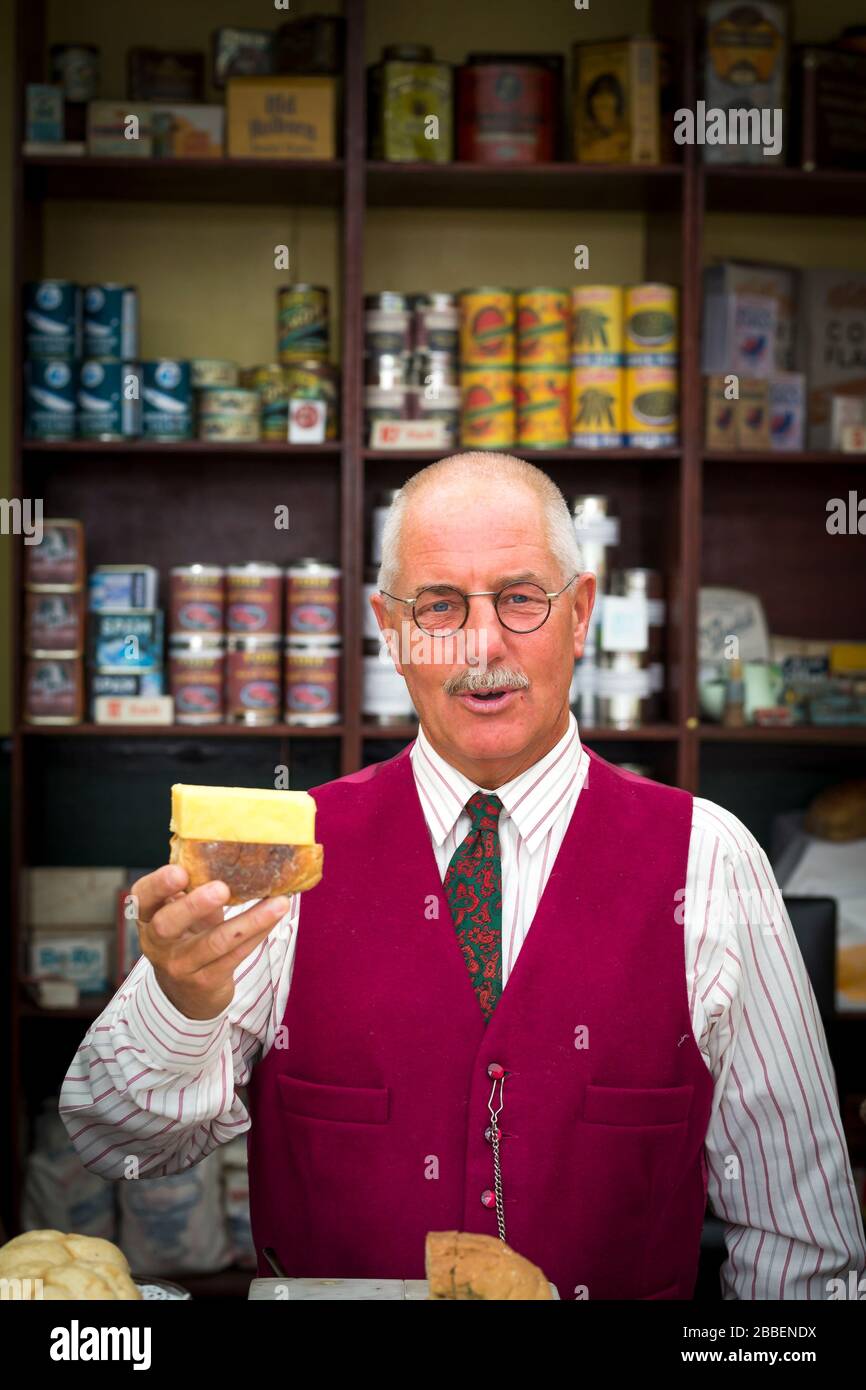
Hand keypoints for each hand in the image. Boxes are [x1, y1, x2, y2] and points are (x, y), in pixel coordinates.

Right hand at [131, 865, 289, 1019]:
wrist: (185, 994)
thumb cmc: (186, 937)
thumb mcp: (180, 912)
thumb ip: (192, 887)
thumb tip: (230, 849)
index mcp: (147, 917)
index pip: (142, 898)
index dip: (158, 885)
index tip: (180, 871)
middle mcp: (157, 943)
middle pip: (167, 925)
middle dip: (193, 905)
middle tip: (221, 889)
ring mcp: (181, 965)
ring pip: (214, 943)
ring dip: (248, 921)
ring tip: (277, 903)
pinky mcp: (206, 981)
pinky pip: (236, 955)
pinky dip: (258, 933)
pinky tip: (276, 916)